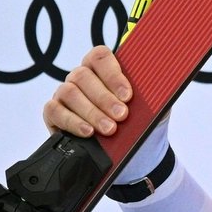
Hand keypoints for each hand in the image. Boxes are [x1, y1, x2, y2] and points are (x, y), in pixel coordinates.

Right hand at [42, 45, 170, 182]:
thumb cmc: (143, 125)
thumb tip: (158, 86)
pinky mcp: (53, 112)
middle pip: (83, 76)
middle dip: (104, 98)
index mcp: (104, 69)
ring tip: (109, 129)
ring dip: (91, 112)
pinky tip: (88, 132)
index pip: (100, 56)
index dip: (113, 74)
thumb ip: (154, 95)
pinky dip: (72, 121)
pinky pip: (54, 110)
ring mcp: (65, 93)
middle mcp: (81, 77)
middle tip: (121, 116)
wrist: (136, 154)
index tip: (128, 96)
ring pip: (69, 92)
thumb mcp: (154, 110)